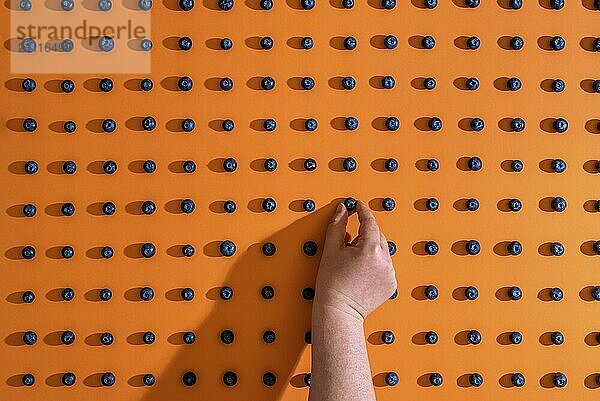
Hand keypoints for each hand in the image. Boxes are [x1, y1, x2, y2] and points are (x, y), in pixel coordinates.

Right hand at [314, 201, 396, 319]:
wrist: (339, 311)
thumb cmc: (331, 284)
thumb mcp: (331, 250)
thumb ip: (338, 225)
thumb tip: (342, 209)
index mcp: (370, 249)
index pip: (369, 222)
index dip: (362, 211)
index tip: (358, 205)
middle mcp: (385, 260)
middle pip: (377, 235)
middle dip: (364, 234)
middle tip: (347, 245)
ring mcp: (390, 273)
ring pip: (382, 251)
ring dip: (371, 250)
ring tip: (353, 264)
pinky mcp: (392, 284)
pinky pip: (385, 266)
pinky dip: (376, 264)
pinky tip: (361, 273)